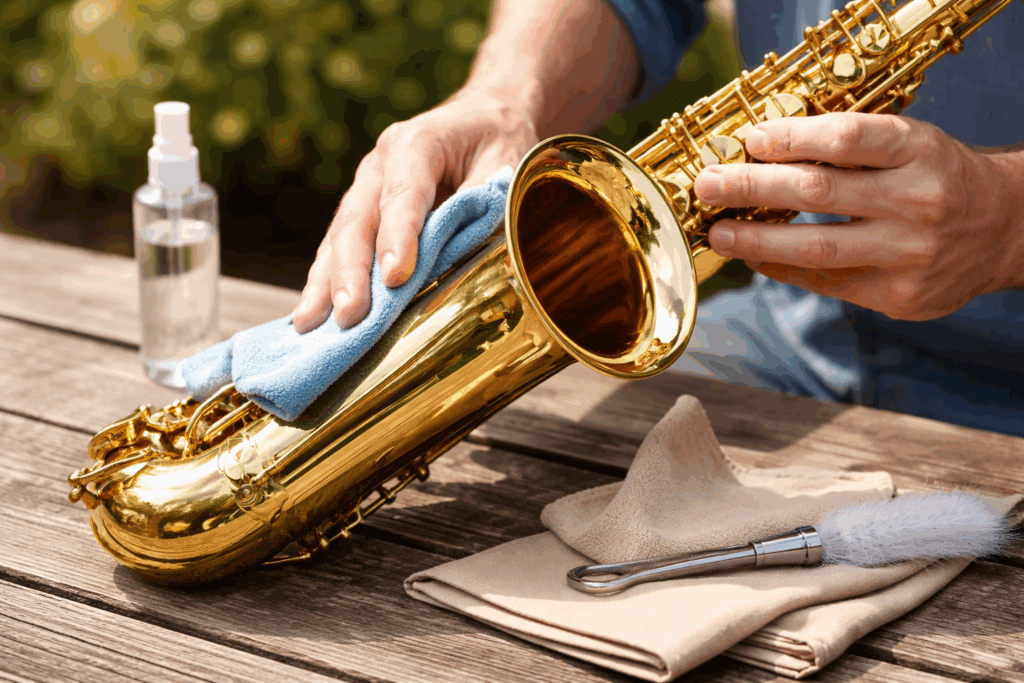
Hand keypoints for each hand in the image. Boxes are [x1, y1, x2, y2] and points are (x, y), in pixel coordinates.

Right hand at [291, 91, 537, 331]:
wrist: (481, 118)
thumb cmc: (495, 142)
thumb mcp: (506, 165)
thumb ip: (485, 206)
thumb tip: (468, 255)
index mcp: (416, 143)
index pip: (403, 195)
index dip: (398, 237)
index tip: (396, 277)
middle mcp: (379, 164)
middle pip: (358, 221)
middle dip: (351, 272)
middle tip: (349, 315)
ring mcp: (365, 188)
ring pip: (339, 238)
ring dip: (325, 284)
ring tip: (310, 324)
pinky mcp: (362, 211)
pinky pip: (338, 248)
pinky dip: (325, 282)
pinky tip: (312, 315)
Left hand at [693, 113, 1023, 320]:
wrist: (1006, 229)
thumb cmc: (938, 176)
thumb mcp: (909, 143)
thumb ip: (850, 146)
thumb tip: (760, 151)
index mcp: (919, 150)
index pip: (846, 137)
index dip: (790, 137)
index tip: (748, 139)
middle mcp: (918, 200)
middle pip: (820, 191)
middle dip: (753, 187)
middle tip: (708, 184)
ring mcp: (910, 253)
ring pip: (817, 246)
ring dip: (757, 239)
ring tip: (718, 233)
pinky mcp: (899, 296)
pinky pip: (826, 282)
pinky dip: (783, 269)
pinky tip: (754, 257)